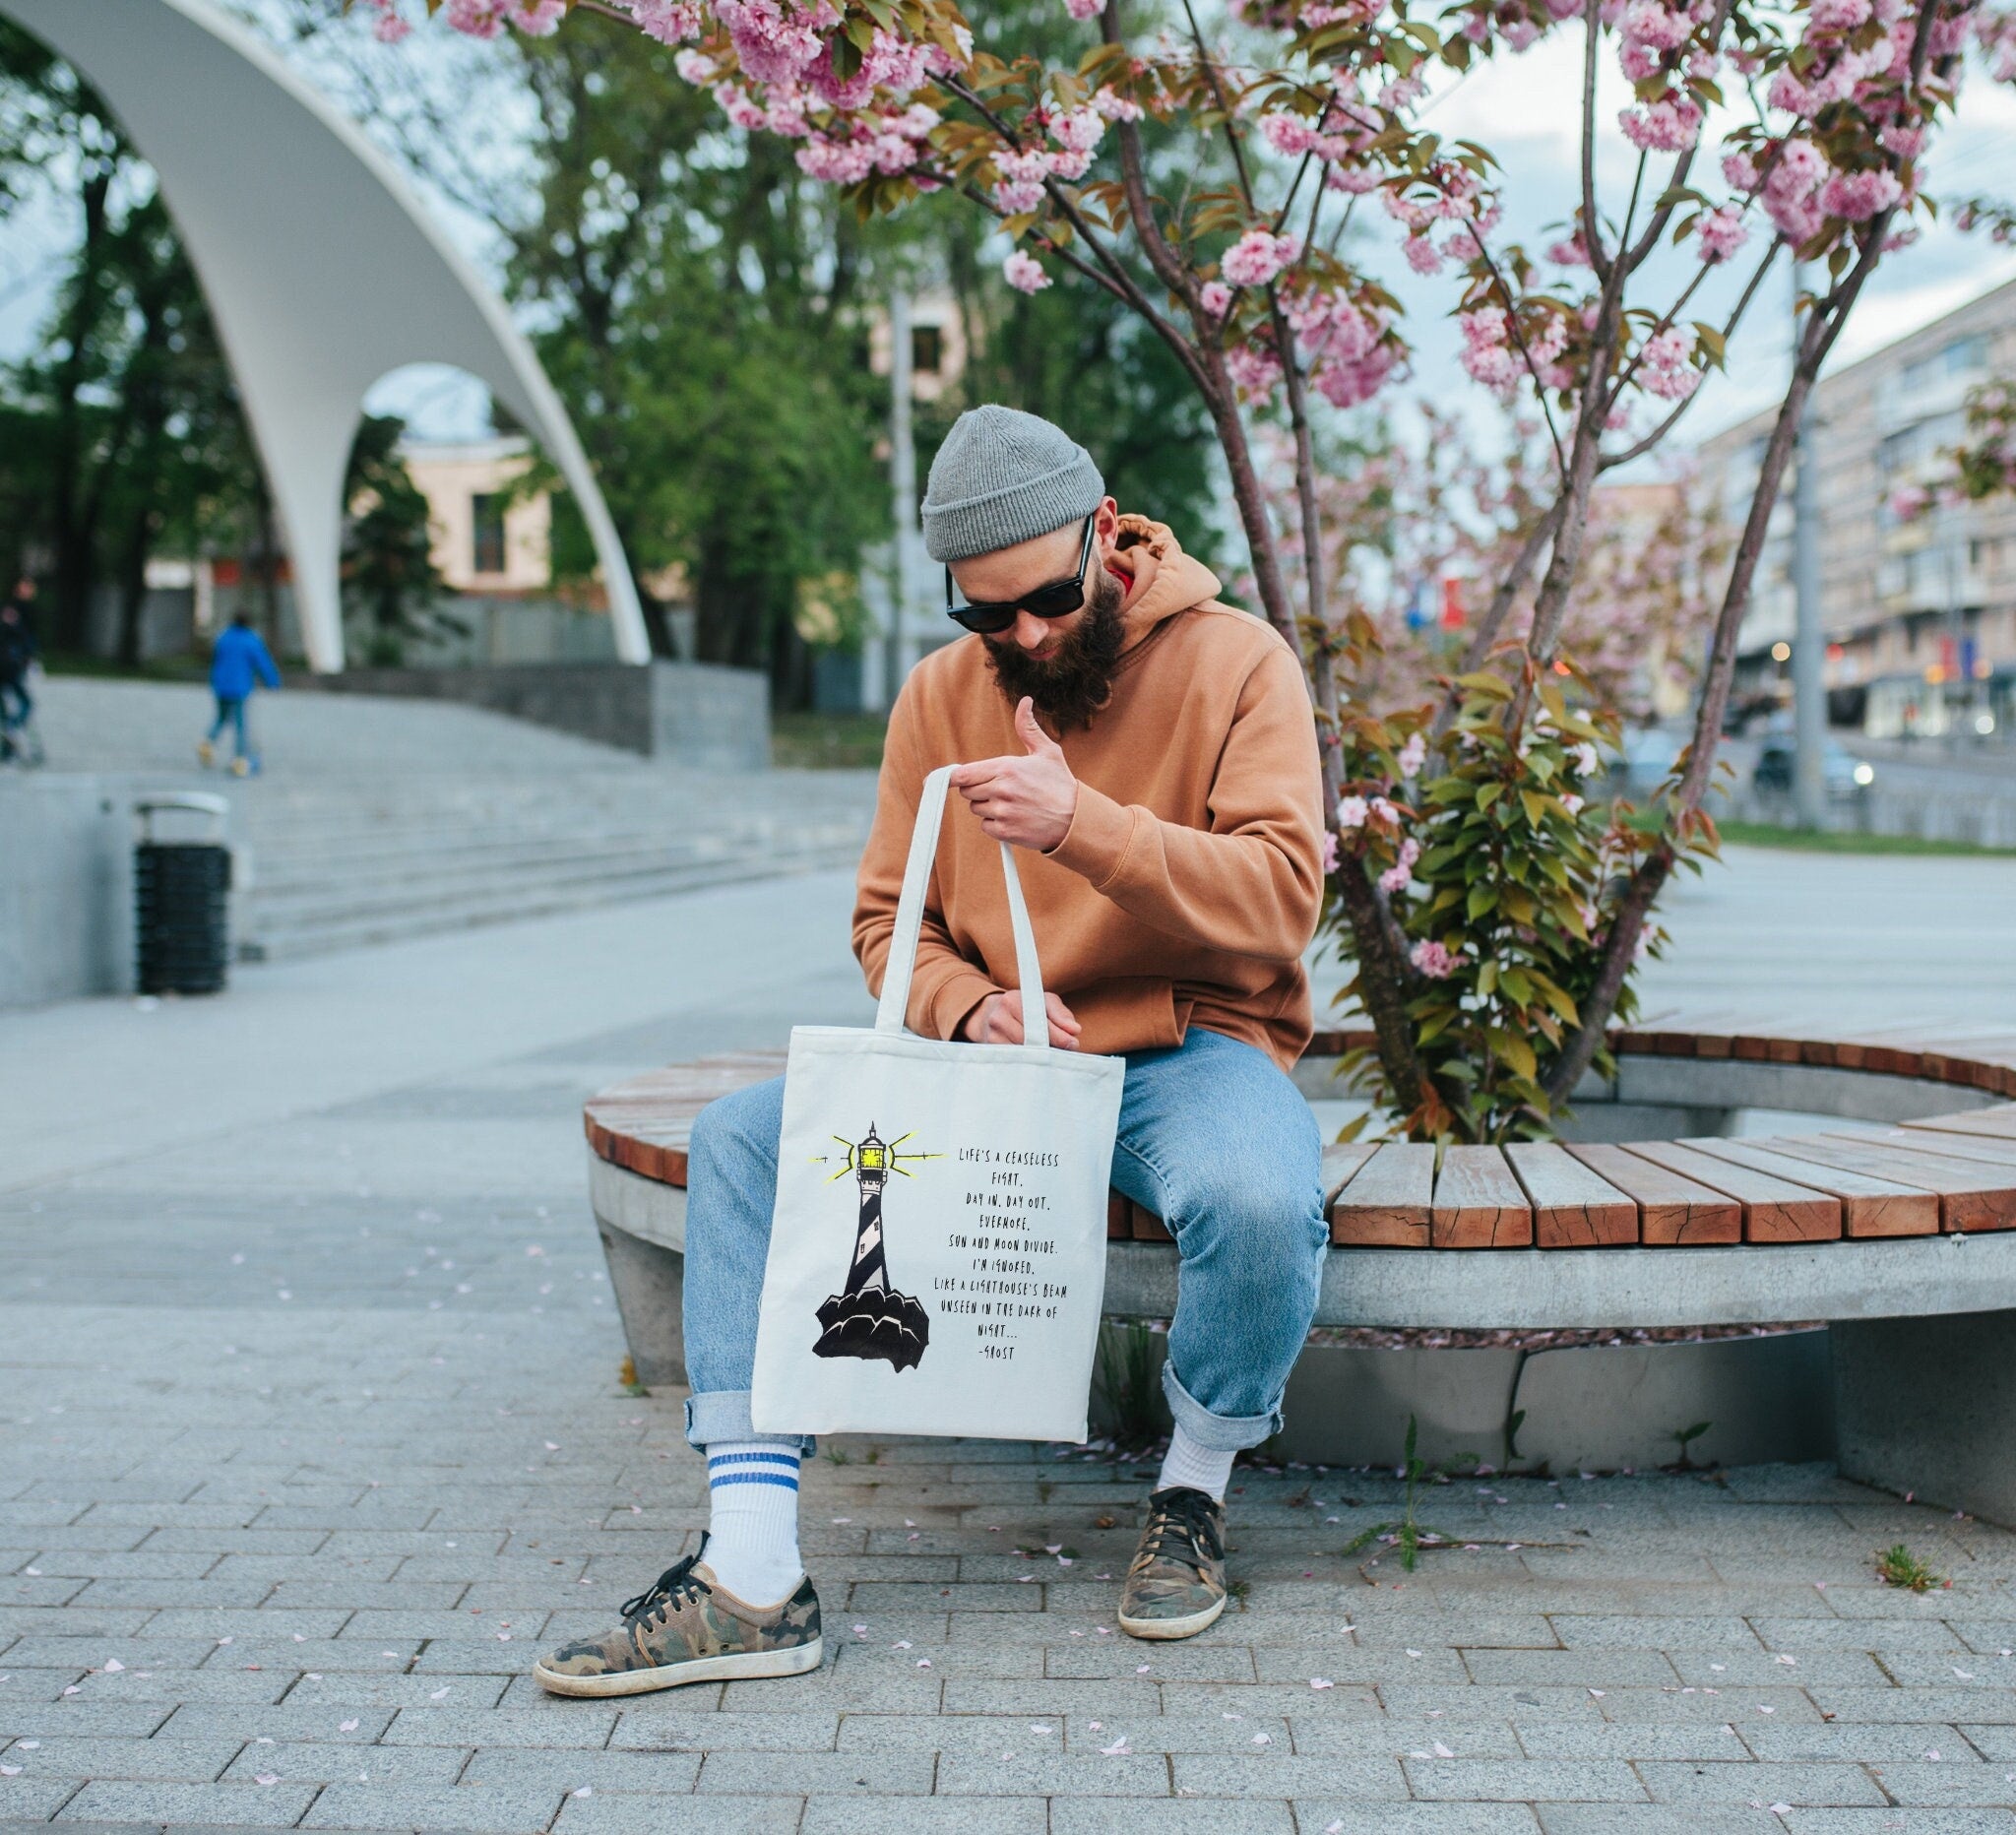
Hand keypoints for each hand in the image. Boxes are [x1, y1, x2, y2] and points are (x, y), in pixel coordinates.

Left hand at [950, 697, 1077, 851]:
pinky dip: (995, 824)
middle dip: (977, 788)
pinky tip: (1014, 817)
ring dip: (987, 806)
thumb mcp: (1047, 752)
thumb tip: (1025, 701)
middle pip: (967, 791)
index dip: (951, 777)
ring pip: (976, 809)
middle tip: (1000, 788)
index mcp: (1007, 768)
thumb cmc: (1060, 783)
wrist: (1076, 820)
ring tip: (1011, 803)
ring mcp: (1003, 812)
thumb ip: (1028, 727)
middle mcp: (1002, 790)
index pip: (962, 774)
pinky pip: (985, 827)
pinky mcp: (1006, 832)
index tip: (942, 779)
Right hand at [962, 989, 1081, 1049]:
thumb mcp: (1044, 1002)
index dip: (1058, 1035)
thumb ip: (1061, 1014)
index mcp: (1012, 1000)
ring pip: (1024, 1054)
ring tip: (1050, 1057)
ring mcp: (992, 1036)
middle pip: (1030, 1040)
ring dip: (1041, 1058)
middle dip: (1050, 1048)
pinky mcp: (991, 1052)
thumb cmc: (1024, 1007)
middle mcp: (999, 1017)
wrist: (990, 1014)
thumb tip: (1075, 1030)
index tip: (1073, 1044)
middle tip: (1064, 1054)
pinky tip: (1036, 1061)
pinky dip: (1029, 1063)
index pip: (1038, 1021)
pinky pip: (1016, 1061)